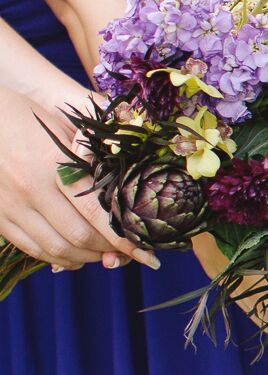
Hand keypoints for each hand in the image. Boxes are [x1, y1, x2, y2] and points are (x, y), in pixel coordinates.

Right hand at [0, 85, 153, 269]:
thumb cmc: (27, 116)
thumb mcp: (64, 132)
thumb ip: (92, 163)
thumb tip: (122, 195)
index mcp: (54, 166)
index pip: (97, 214)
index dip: (126, 239)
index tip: (148, 254)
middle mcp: (31, 189)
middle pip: (79, 237)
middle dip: (109, 250)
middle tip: (129, 253)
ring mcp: (10, 204)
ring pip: (54, 248)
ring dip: (85, 258)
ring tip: (104, 256)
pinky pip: (30, 246)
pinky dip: (55, 257)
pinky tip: (72, 256)